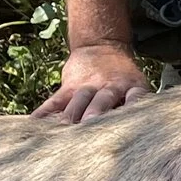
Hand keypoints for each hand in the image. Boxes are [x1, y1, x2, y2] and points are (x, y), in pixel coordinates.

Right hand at [33, 42, 152, 123]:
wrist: (102, 46)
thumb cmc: (124, 78)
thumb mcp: (137, 85)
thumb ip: (138, 105)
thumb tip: (145, 134)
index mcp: (130, 88)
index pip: (134, 98)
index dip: (132, 108)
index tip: (129, 125)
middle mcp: (108, 87)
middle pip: (101, 102)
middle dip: (95, 116)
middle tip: (89, 129)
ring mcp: (86, 87)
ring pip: (77, 102)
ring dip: (70, 116)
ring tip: (61, 132)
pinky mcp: (68, 88)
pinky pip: (54, 102)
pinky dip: (44, 114)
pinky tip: (34, 126)